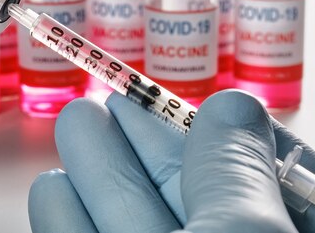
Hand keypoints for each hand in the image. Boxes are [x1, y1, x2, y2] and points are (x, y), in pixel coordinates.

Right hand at [29, 90, 314, 231]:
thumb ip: (238, 174)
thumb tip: (232, 108)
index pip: (262, 176)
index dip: (219, 134)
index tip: (191, 103)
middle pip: (181, 192)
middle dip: (142, 137)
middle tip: (114, 97)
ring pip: (124, 217)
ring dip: (95, 167)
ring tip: (77, 122)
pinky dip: (64, 217)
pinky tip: (53, 189)